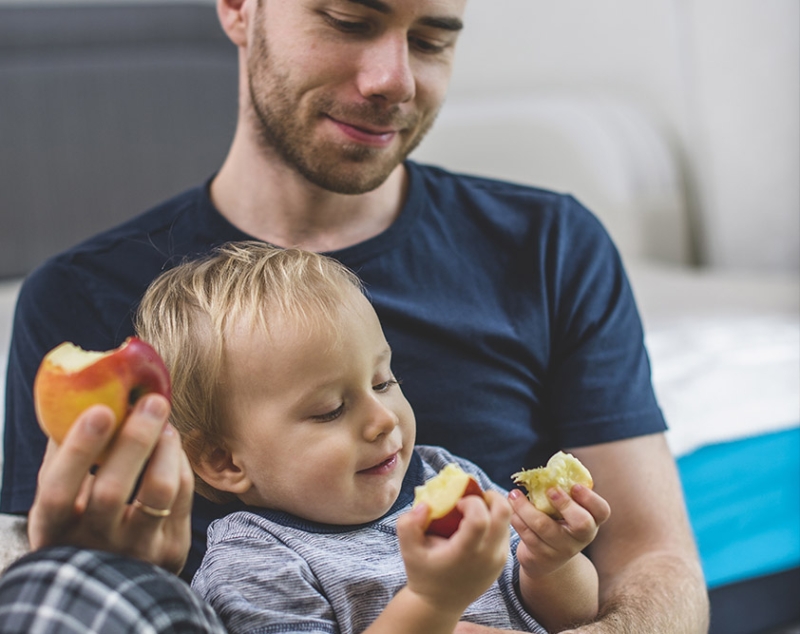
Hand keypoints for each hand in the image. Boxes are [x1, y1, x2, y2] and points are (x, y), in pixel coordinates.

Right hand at [27, 394, 192, 573]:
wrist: (115, 591)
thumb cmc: (79, 533)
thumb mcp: (59, 509)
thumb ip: (62, 464)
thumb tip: (71, 404)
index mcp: (55, 532)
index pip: (59, 492)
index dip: (78, 451)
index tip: (99, 410)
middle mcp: (94, 546)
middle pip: (112, 491)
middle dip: (134, 440)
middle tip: (153, 402)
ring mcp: (136, 551)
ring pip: (159, 491)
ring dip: (166, 447)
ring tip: (165, 422)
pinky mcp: (172, 549)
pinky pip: (182, 494)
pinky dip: (178, 461)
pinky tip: (171, 444)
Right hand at [396, 490, 511, 613]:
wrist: (439, 604)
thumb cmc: (423, 573)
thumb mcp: (408, 550)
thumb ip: (408, 524)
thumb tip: (425, 506)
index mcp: (466, 553)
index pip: (480, 518)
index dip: (471, 502)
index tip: (457, 503)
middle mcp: (488, 556)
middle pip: (504, 513)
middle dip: (490, 496)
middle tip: (473, 497)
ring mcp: (498, 559)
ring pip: (507, 520)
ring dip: (493, 508)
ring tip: (473, 511)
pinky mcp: (502, 561)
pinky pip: (505, 531)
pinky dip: (495, 521)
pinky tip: (476, 525)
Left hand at [509, 483, 609, 577]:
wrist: (545, 559)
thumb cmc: (556, 522)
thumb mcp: (565, 510)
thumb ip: (563, 492)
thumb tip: (550, 469)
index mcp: (592, 521)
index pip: (601, 511)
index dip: (590, 498)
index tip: (574, 486)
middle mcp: (581, 538)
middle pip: (582, 523)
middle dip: (565, 504)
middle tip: (550, 490)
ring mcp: (563, 550)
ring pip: (544, 527)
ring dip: (525, 507)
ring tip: (514, 494)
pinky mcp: (542, 557)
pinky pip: (527, 534)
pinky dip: (517, 518)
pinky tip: (511, 509)